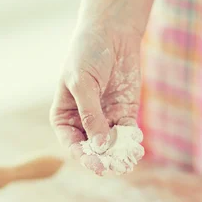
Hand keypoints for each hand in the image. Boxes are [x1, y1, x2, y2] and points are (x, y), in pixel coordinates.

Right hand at [49, 24, 141, 174]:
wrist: (112, 33)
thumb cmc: (87, 54)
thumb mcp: (83, 83)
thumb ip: (90, 114)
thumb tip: (100, 145)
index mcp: (64, 117)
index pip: (72, 144)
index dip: (83, 156)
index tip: (96, 164)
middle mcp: (84, 122)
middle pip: (93, 149)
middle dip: (104, 159)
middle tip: (116, 168)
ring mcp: (105, 120)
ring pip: (112, 145)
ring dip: (120, 155)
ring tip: (129, 161)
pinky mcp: (124, 114)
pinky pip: (128, 134)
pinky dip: (132, 143)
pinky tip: (136, 147)